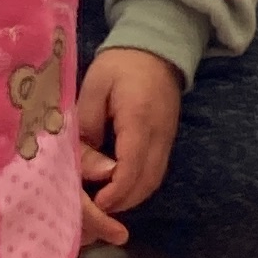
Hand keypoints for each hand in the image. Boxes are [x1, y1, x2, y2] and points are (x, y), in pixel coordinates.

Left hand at [75, 42, 181, 237]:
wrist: (158, 46)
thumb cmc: (119, 65)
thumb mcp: (93, 89)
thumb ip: (89, 128)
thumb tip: (94, 170)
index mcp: (138, 120)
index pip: (130, 168)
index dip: (113, 193)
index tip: (94, 204)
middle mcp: (159, 135)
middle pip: (146, 182)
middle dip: (121, 202)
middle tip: (95, 210)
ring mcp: (168, 138)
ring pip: (154, 181)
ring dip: (130, 197)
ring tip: (104, 202)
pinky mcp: (168, 139)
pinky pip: (156, 171)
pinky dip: (138, 185)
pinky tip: (118, 186)